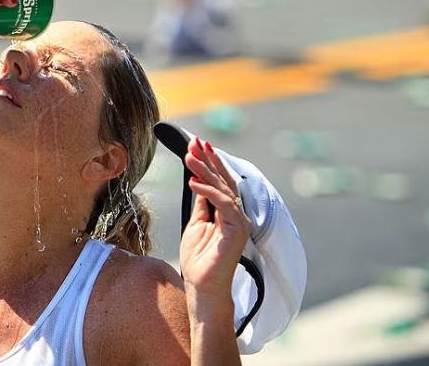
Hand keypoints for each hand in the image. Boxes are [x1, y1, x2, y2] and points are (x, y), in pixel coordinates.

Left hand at [179, 138, 251, 309]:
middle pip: (224, 180)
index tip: (197, 144)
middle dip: (209, 159)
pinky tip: (192, 181)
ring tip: (188, 157)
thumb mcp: (196, 225)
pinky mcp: (237, 230)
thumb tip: (198, 182)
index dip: (210, 162)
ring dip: (205, 170)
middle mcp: (237, 214)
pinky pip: (223, 204)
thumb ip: (201, 204)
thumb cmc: (199, 260)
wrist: (202, 287)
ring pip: (223, 188)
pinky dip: (207, 190)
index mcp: (228, 213)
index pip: (221, 182)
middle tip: (195, 141)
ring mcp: (239, 222)